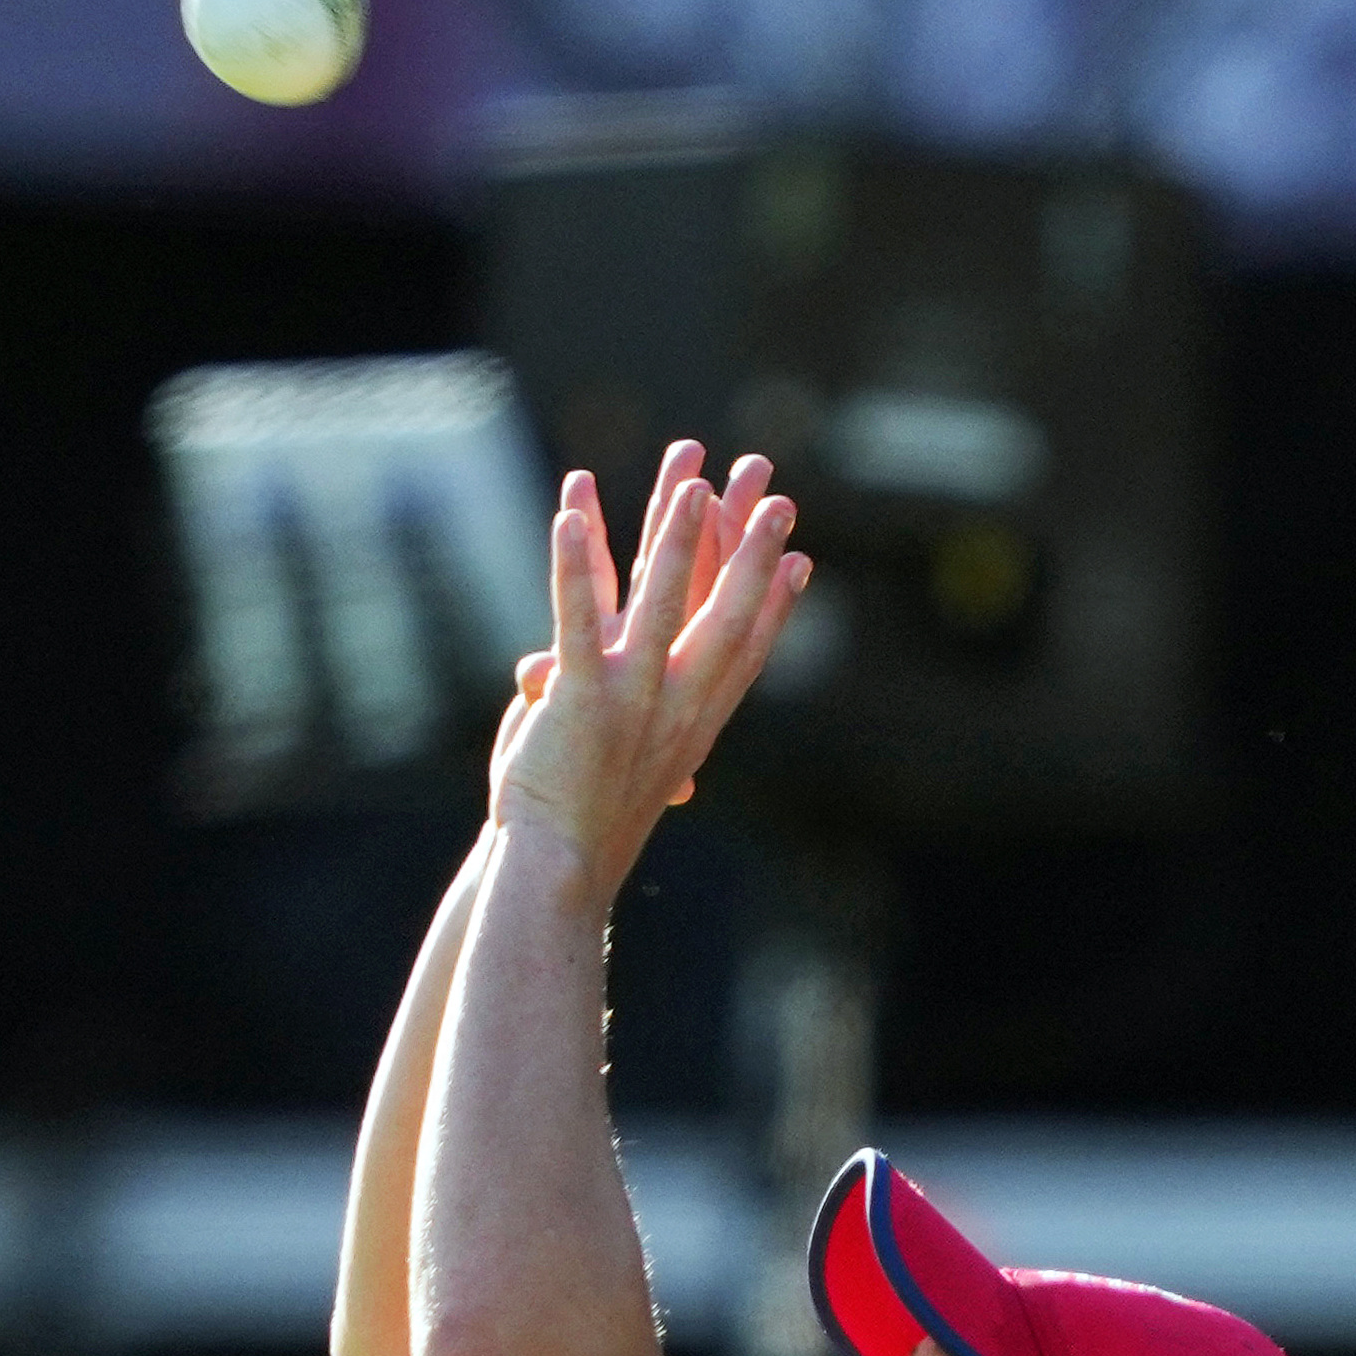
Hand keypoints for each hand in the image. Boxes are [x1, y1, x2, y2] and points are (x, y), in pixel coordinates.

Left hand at [489, 442, 809, 903]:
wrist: (556, 875)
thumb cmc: (586, 830)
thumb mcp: (630, 781)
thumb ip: (648, 749)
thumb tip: (682, 775)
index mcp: (692, 723)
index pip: (742, 651)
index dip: (773, 602)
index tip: (799, 558)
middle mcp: (675, 707)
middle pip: (721, 611)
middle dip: (748, 549)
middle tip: (777, 494)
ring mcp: (632, 699)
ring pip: (661, 601)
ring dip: (678, 536)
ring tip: (694, 480)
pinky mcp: (580, 698)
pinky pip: (577, 617)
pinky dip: (576, 564)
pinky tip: (572, 516)